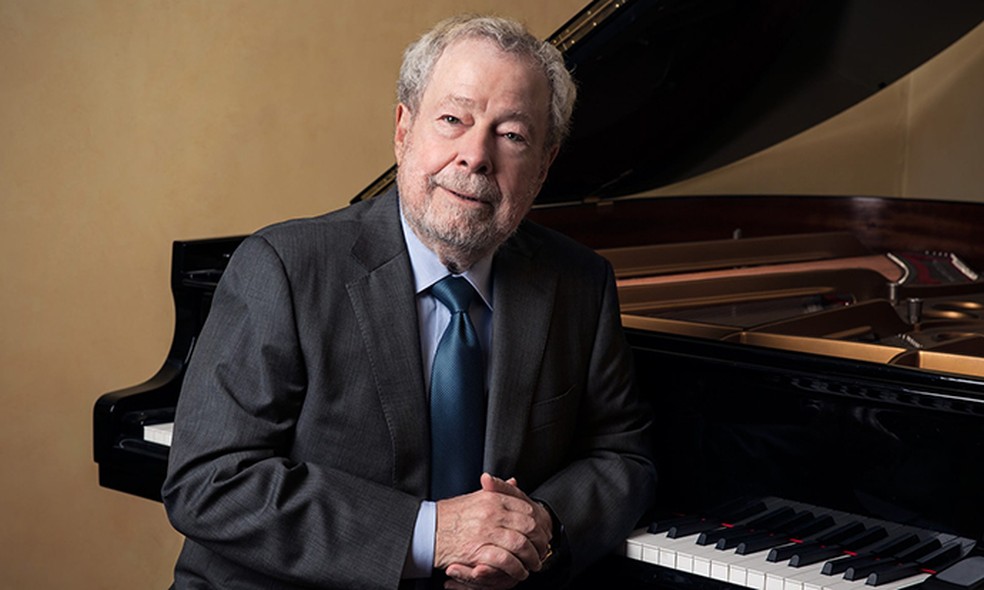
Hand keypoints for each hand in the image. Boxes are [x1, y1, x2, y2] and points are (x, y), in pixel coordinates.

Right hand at [436, 474, 553, 588]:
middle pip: (528, 527)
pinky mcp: (477, 550)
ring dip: (530, 558)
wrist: (426, 530)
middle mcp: (491, 513)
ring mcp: (485, 531)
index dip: (538, 524)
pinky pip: (506, 560)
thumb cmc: (450, 515)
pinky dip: (516, 569)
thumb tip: (514, 482)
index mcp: (492, 498)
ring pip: (520, 544)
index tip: (541, 533)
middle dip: (538, 542)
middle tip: (541, 551)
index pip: (526, 509)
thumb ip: (497, 491)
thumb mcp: (476, 497)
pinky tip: (519, 572)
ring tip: (532, 565)